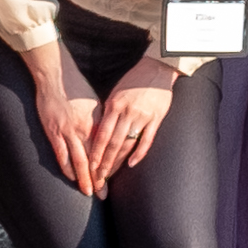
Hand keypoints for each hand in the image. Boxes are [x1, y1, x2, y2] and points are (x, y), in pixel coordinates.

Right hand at [35, 49, 108, 192]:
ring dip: (84, 178)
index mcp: (97, 122)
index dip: (110, 166)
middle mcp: (85, 129)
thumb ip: (101, 122)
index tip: (114, 179)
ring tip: (89, 192)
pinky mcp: (53, 132)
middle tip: (103, 195)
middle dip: (99, 179)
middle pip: (94, 159)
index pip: (106, 150)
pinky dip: (67, 168)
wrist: (56, 78)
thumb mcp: (95, 105)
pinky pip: (62, 155)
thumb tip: (108, 137)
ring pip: (79, 161)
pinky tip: (71, 178)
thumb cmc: (76, 90)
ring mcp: (68, 132)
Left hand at [85, 59, 176, 186]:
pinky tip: (131, 163)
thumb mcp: (116, 93)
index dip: (95, 153)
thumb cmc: (134, 80)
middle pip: (112, 143)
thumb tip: (98, 132)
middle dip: (103, 163)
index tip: (89, 168)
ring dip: (117, 162)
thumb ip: (108, 112)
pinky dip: (139, 153)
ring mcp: (142, 116)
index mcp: (114, 106)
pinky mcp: (157, 117)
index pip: (101, 135)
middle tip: (97, 179)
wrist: (158, 68)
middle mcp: (127, 112)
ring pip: (127, 144)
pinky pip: (147, 139)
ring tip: (109, 175)